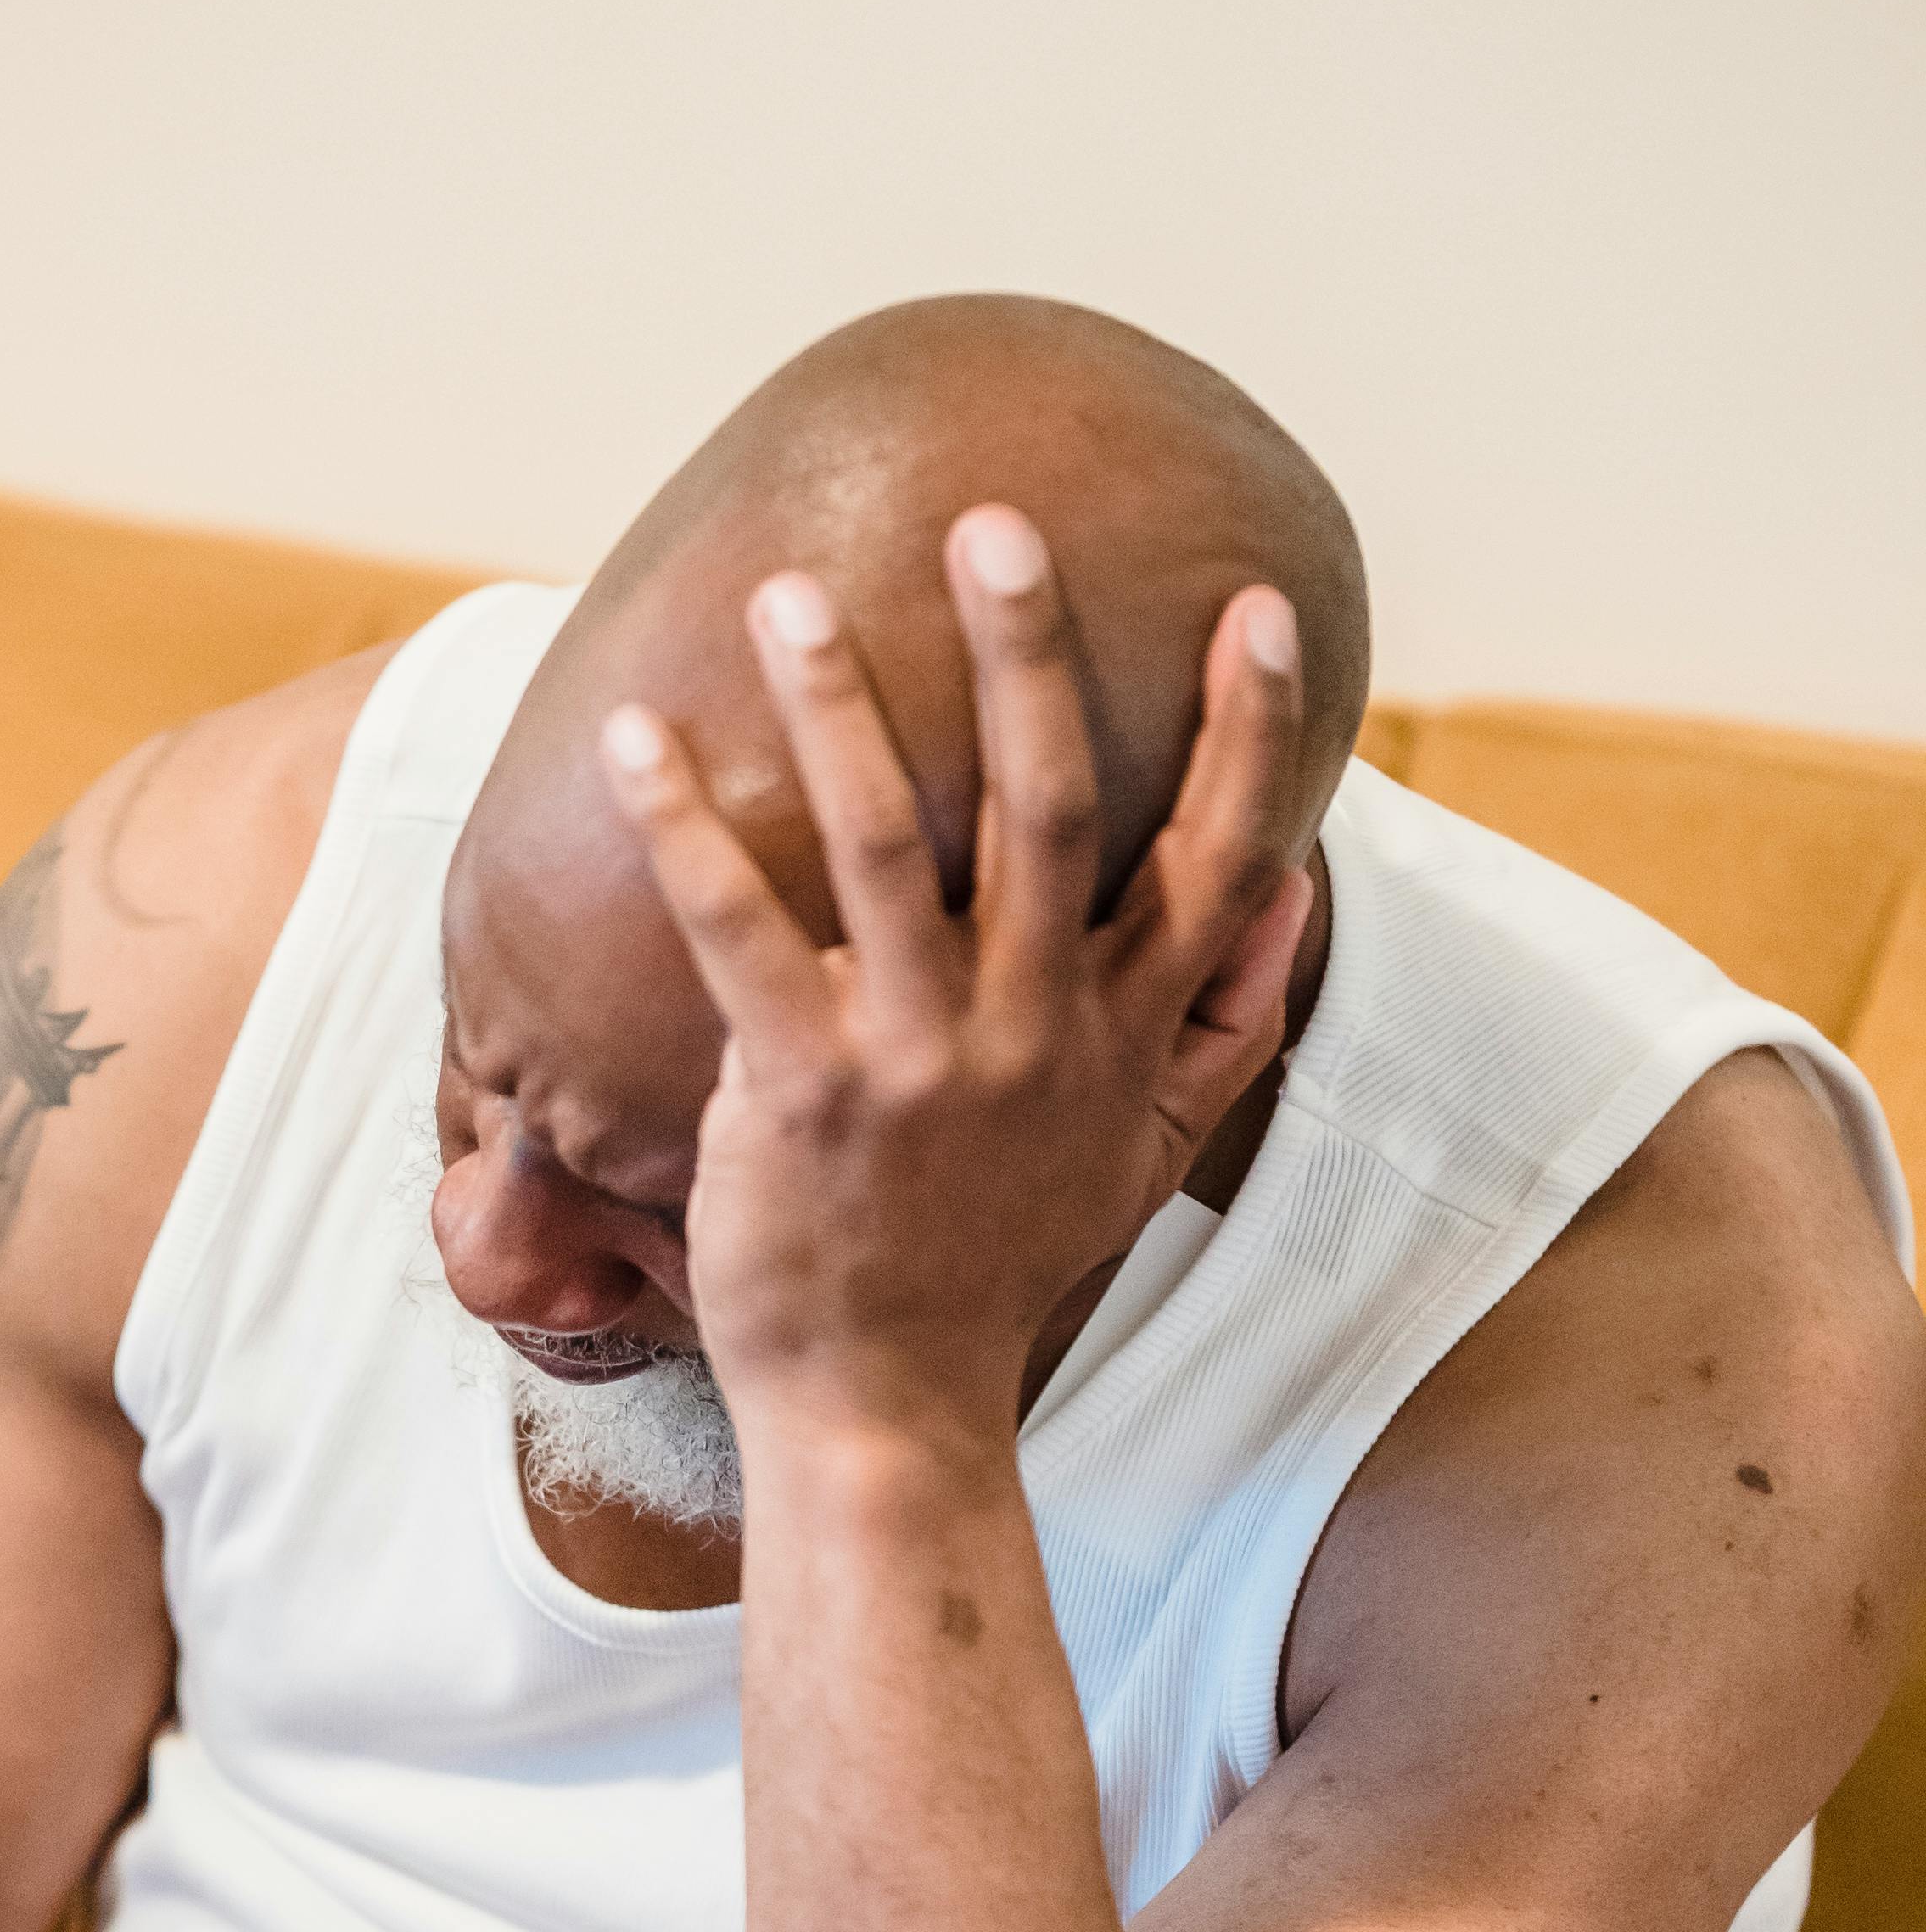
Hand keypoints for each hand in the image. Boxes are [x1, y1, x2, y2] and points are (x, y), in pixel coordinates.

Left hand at [599, 510, 1312, 1429]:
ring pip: (890, 846)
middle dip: (1029, 656)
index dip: (1245, 732)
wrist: (889, 1407)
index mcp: (1117, 1033)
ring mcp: (915, 1059)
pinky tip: (637, 741)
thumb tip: (1295, 889)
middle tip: (996, 524)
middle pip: (1053, 808)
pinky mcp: (799, 1091)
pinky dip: (686, 831)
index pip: (1211, 860)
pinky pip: (737, 933)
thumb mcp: (1144, 1157)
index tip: (1257, 606)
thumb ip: (1228, 1023)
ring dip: (840, 707)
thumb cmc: (1004, 1266)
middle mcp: (1031, 1031)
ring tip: (791, 596)